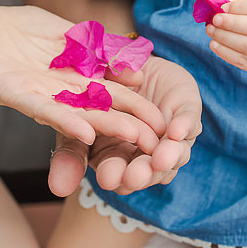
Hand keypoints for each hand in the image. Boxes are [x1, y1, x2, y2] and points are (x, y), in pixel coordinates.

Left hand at [0, 5, 165, 154]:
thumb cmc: (27, 29)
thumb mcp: (72, 35)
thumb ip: (101, 51)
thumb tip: (137, 67)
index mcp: (78, 79)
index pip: (115, 96)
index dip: (140, 109)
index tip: (168, 122)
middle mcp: (62, 94)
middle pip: (101, 111)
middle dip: (130, 126)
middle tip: (159, 143)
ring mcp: (39, 95)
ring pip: (77, 114)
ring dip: (105, 128)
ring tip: (132, 139)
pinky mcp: (12, 93)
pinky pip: (41, 110)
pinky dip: (64, 121)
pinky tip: (85, 131)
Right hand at [48, 56, 201, 196]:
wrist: (125, 58)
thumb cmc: (95, 93)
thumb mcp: (75, 121)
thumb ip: (69, 152)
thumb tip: (58, 189)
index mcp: (120, 158)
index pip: (119, 173)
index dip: (115, 176)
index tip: (109, 178)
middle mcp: (149, 153)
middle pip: (148, 169)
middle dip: (142, 173)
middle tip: (135, 175)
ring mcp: (172, 137)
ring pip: (174, 153)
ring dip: (168, 156)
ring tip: (161, 158)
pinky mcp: (187, 112)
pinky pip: (189, 121)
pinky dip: (184, 125)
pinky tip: (178, 130)